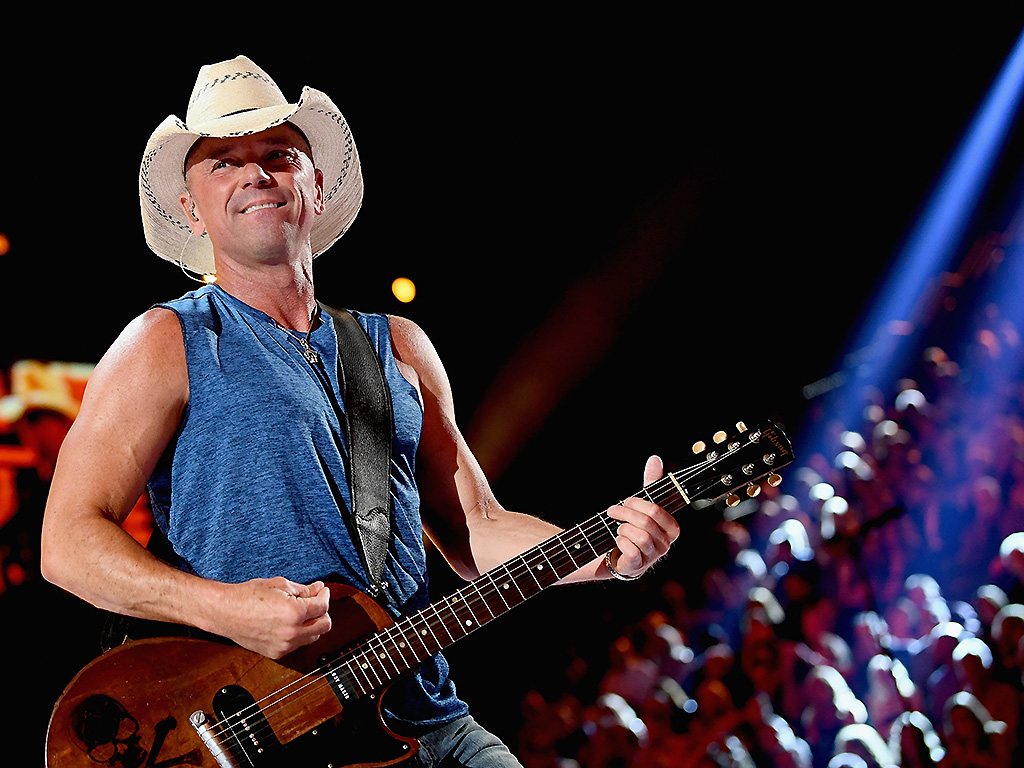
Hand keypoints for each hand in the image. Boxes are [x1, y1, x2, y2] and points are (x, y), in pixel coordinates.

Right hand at [218, 577, 331, 658]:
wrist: (224, 612)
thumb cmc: (247, 596)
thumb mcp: (280, 585)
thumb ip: (303, 590)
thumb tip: (318, 590)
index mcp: (295, 613)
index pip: (323, 606)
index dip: (324, 595)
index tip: (322, 591)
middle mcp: (292, 633)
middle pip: (324, 626)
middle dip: (323, 612)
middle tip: (316, 601)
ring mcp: (284, 645)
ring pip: (313, 637)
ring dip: (313, 624)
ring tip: (302, 612)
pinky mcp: (276, 653)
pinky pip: (297, 645)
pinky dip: (299, 634)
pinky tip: (290, 623)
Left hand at [606, 456, 679, 577]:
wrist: (622, 554)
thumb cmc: (635, 526)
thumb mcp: (644, 504)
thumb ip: (651, 482)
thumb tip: (655, 459)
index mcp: (672, 527)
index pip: (657, 510)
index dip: (637, 503)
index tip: (626, 501)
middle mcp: (666, 543)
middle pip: (646, 522)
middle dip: (625, 513)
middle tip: (613, 511)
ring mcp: (653, 556)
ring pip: (640, 537)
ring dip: (623, 529)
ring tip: (618, 529)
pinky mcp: (639, 566)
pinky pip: (632, 551)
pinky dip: (621, 542)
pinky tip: (618, 540)